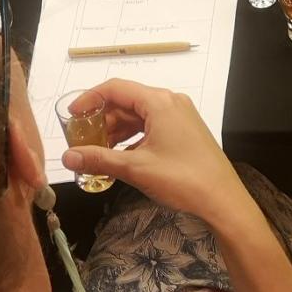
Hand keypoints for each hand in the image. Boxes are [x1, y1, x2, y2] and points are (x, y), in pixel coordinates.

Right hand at [61, 78, 246, 223]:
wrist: (224, 202)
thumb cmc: (182, 180)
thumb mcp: (136, 169)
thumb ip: (99, 159)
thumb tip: (67, 157)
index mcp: (159, 102)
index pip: (115, 88)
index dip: (90, 99)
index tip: (72, 115)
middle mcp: (170, 102)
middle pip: (127, 101)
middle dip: (103, 119)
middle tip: (83, 138)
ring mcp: (180, 116)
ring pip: (139, 115)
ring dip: (117, 131)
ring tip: (99, 150)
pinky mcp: (186, 131)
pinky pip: (152, 126)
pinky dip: (134, 138)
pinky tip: (122, 157)